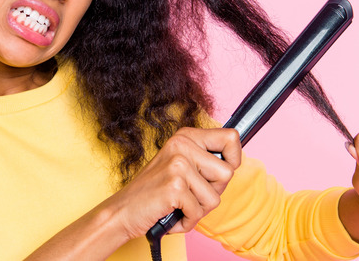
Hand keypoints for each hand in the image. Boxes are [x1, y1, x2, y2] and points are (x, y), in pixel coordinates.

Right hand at [107, 127, 240, 238]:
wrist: (123, 210)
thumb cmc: (155, 192)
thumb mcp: (180, 166)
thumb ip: (204, 160)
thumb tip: (234, 162)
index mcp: (185, 136)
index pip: (230, 138)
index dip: (233, 159)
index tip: (216, 174)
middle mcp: (182, 145)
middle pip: (228, 173)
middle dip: (213, 192)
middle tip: (189, 194)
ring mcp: (178, 164)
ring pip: (215, 197)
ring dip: (199, 209)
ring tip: (178, 204)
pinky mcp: (174, 186)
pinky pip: (199, 212)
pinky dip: (187, 221)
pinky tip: (171, 214)